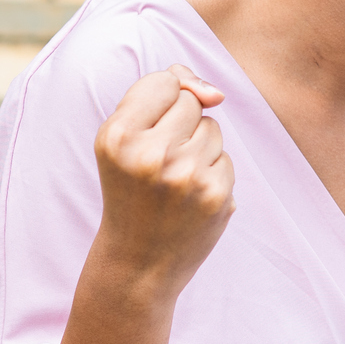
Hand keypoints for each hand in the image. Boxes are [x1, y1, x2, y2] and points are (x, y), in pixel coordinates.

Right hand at [90, 64, 235, 298]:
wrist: (138, 262)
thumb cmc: (130, 191)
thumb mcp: (123, 139)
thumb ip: (159, 95)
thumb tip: (216, 93)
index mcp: (118, 137)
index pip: (163, 81)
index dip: (160, 103)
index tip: (146, 133)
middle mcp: (151, 155)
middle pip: (191, 102)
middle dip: (179, 125)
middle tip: (158, 163)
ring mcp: (187, 176)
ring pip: (212, 128)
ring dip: (198, 148)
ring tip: (173, 181)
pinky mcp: (215, 195)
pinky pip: (226, 157)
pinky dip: (212, 173)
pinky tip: (190, 198)